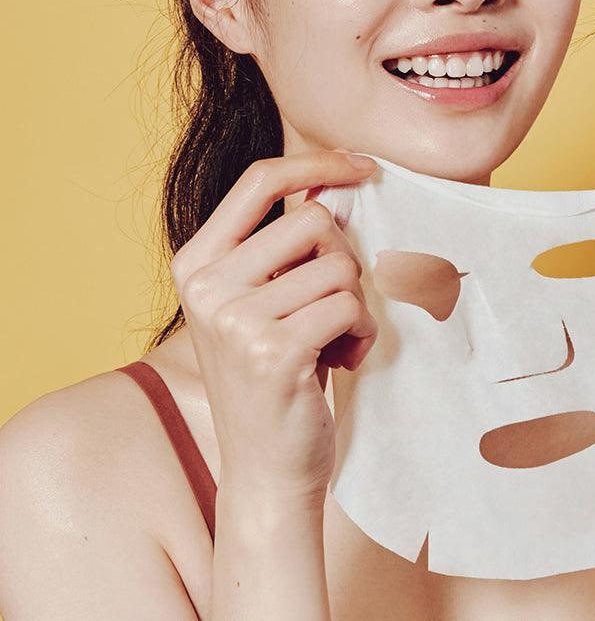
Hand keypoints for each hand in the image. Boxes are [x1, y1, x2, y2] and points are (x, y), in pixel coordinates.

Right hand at [169, 149, 378, 505]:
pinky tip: (340, 360)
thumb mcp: (260, 299)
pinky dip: (360, 332)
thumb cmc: (275, 374)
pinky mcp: (274, 353)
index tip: (362, 164)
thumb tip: (335, 179)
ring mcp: (235, 320)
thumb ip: (281, 245)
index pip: (259, 180)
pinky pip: (349, 308)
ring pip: (339, 268)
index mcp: (196, 262)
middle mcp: (206, 286)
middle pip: (313, 221)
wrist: (267, 469)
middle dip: (342, 260)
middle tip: (331, 304)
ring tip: (331, 340)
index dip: (316, 162)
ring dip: (353, 305)